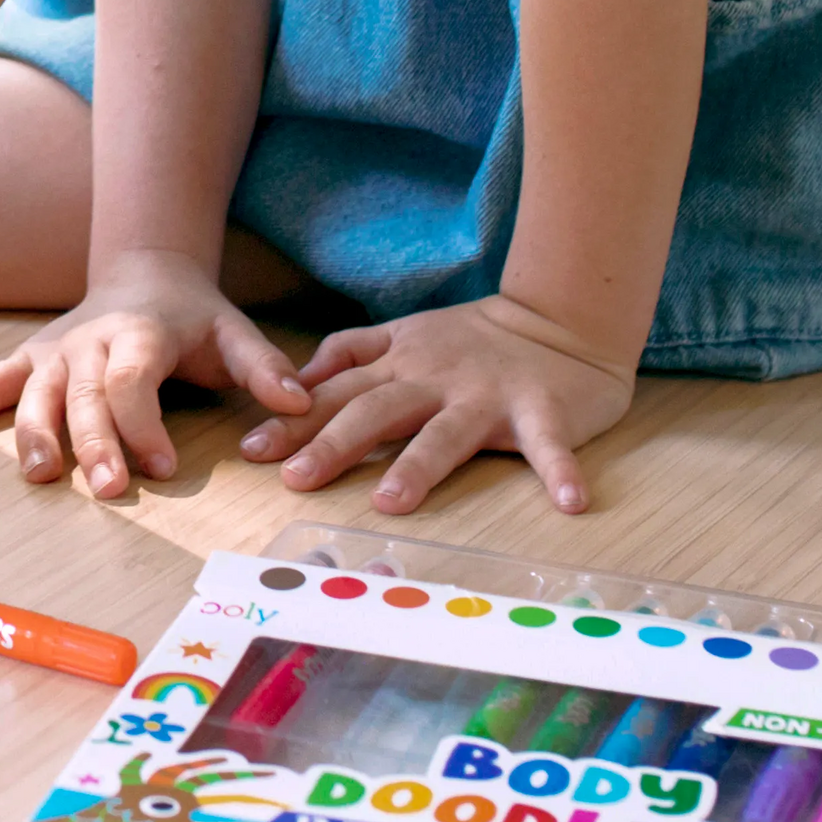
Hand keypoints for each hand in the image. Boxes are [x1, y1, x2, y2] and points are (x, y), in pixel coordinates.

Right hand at [0, 249, 310, 498]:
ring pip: (37, 392)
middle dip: (95, 442)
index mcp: (140, 334)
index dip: (144, 424)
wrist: (147, 269)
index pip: (134, 381)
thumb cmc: (194, 317)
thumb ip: (265, 368)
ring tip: (39, 475)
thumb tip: (299, 403)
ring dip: (34, 433)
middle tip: (108, 490)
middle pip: (85, 394)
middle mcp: (90, 341)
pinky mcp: (32, 358)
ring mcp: (56, 350)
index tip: (162, 467)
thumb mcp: (234, 333)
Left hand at [238, 295, 636, 516]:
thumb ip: (353, 352)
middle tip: (295, 478)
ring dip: (419, 466)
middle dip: (334, 443)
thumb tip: (298, 378)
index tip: (251, 451)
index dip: (294, 420)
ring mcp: (488, 395)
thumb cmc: (476, 338)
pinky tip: (570, 504)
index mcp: (402, 362)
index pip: (338, 393)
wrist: (560, 317)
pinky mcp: (542, 409)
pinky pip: (550, 444)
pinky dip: (560, 471)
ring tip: (391, 503)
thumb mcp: (406, 333)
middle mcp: (436, 378)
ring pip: (446, 432)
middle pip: (377, 410)